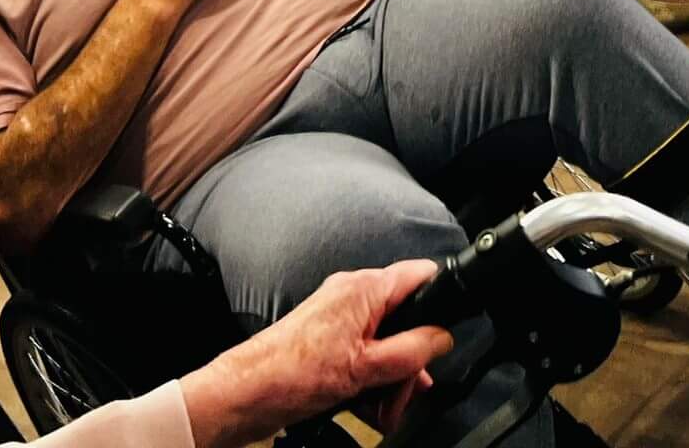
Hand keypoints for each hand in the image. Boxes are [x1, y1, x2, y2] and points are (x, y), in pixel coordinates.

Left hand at [180, 263, 454, 447]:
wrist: (245, 395)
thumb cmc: (292, 373)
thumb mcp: (365, 368)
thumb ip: (411, 351)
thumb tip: (443, 338)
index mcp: (366, 289)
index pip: (421, 276)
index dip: (440, 301)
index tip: (444, 338)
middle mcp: (354, 296)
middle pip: (405, 321)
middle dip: (409, 365)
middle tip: (403, 396)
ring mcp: (340, 320)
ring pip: (386, 344)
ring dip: (390, 382)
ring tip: (382, 413)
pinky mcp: (329, 343)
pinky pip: (364, 357)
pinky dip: (370, 383)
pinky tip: (367, 411)